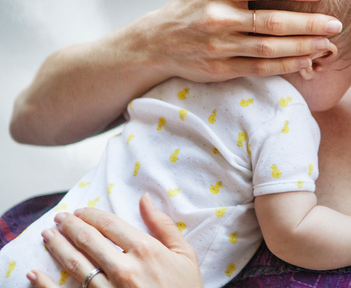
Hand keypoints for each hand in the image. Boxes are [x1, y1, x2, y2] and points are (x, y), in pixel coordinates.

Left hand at [27, 194, 203, 287]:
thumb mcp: (184, 254)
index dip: (91, 214)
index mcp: (146, 250)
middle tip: (60, 219)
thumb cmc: (186, 287)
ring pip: (76, 263)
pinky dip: (48, 284)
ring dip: (58, 247)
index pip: (110, 224)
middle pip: (89, 240)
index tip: (81, 211)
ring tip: (49, 236)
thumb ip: (163, 225)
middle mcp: (125, 268)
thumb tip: (145, 199)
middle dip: (70, 226)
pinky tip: (36, 274)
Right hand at [136, 0, 342, 82]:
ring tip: (328, 43)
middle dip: (307, 24)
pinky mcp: (221, 69)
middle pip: (270, 22)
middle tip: (336, 23)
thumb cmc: (186, 6)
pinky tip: (306, 61)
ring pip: (268, 48)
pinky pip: (258, 68)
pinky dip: (284, 66)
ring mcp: (220, 46)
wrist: (155, 43)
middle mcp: (219, 19)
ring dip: (302, 47)